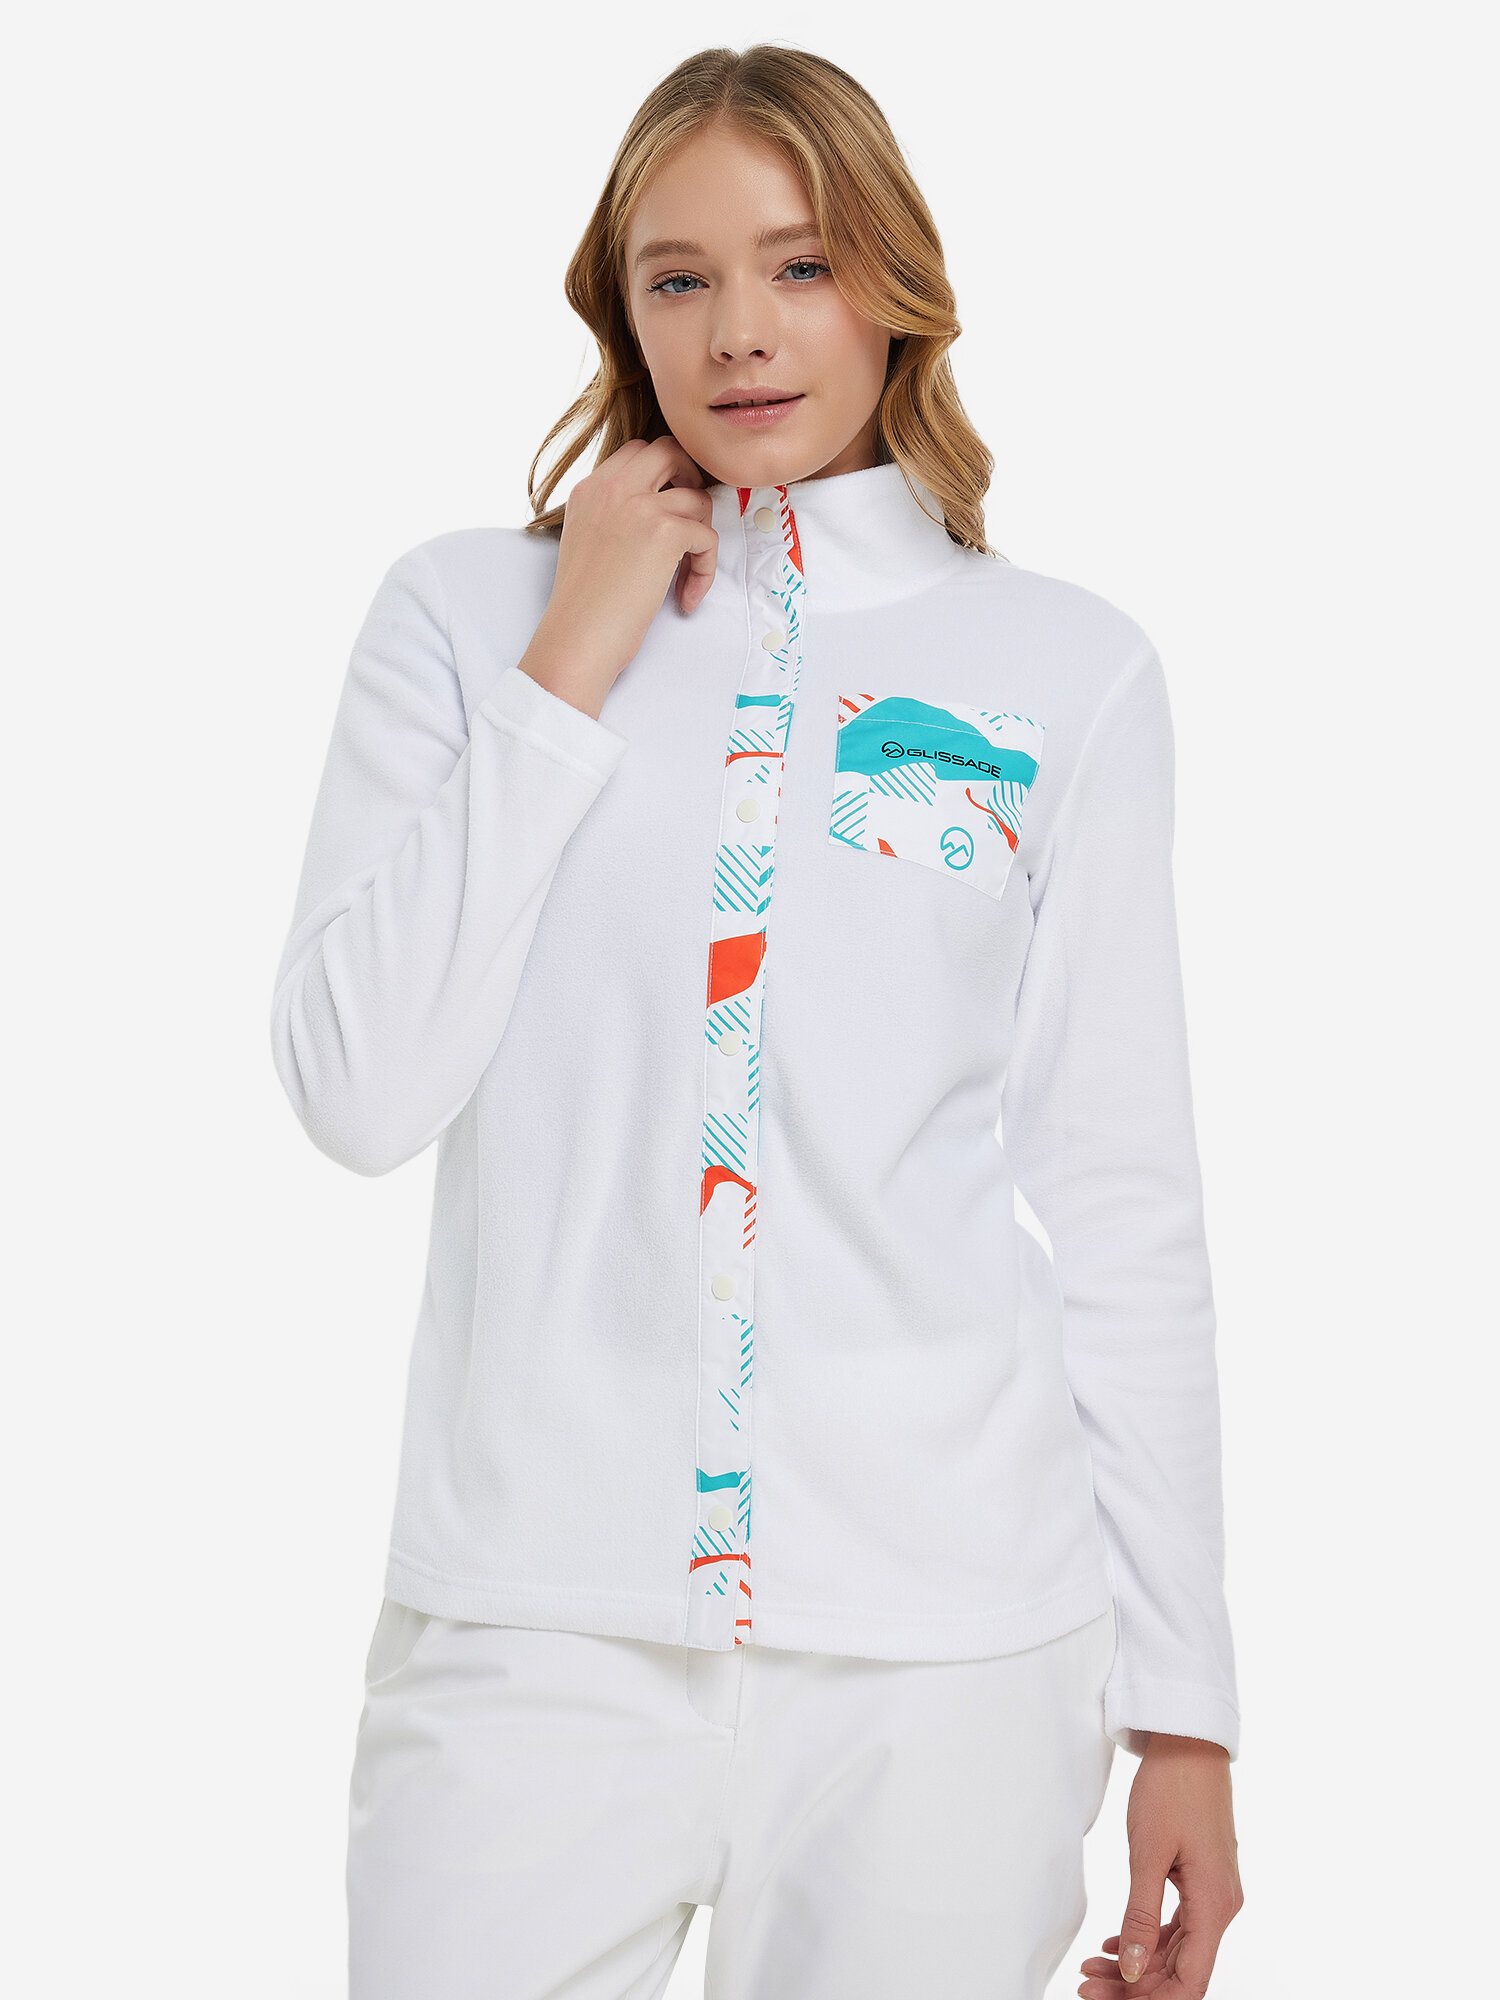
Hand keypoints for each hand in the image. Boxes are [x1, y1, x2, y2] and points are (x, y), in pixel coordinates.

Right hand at [518, 435, 717, 718]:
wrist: (578, 638)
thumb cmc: (584, 606)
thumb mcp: (586, 541)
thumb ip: (613, 515)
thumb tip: (661, 512)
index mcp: (589, 488)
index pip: (637, 452)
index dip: (662, 473)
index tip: (666, 508)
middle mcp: (612, 488)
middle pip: (669, 450)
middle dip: (690, 478)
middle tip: (689, 519)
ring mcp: (639, 506)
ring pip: (698, 497)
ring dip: (702, 534)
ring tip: (685, 573)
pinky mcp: (665, 532)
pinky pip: (707, 536)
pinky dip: (705, 570)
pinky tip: (685, 597)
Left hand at [1078, 1734, 1242, 1999]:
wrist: (1188, 1742)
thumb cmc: (1171, 1788)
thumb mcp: (1147, 1854)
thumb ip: (1141, 1917)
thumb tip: (1133, 1970)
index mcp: (1215, 1906)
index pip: (1190, 1982)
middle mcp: (1221, 1907)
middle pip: (1181, 1970)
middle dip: (1134, 1986)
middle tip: (1086, 1985)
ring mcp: (1213, 1894)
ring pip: (1176, 1950)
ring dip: (1137, 1964)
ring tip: (1092, 1967)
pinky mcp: (1202, 1880)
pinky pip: (1177, 1926)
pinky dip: (1147, 1939)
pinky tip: (1116, 1944)